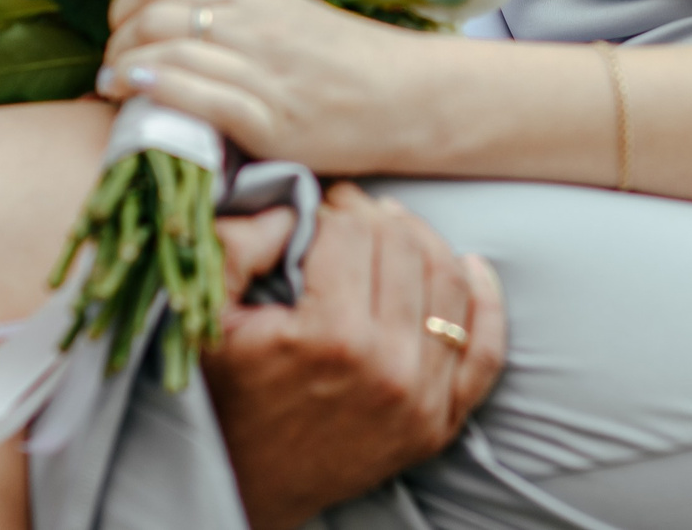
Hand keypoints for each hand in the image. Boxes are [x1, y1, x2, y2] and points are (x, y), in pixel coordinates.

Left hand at [101, 0, 429, 172]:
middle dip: (117, 42)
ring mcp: (262, 73)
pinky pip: (198, 98)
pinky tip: (136, 97)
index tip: (120, 29)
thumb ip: (237, 16)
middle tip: (112, 66)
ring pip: (168, 54)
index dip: (126, 5)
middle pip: (154, 18)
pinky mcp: (270, 121)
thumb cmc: (351, 61)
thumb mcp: (291, 18)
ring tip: (114, 88)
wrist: (410, 98)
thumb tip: (176, 25)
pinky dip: (157, 93)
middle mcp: (255, 26)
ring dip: (123, 71)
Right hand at [205, 182, 506, 529]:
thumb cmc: (224, 396)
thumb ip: (234, 248)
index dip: (330, 208)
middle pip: (404, 248)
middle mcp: (388, 366)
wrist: (244, 487)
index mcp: (331, 336)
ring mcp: (423, 398)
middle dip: (373, 217)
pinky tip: (471, 266)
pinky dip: (486, 301)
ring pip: (449, 282)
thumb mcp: (204, 321)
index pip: (352, 232)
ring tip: (390, 232)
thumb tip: (292, 205)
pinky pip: (487, 349)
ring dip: (423, 242)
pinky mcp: (440, 423)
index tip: (314, 210)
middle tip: (347, 214)